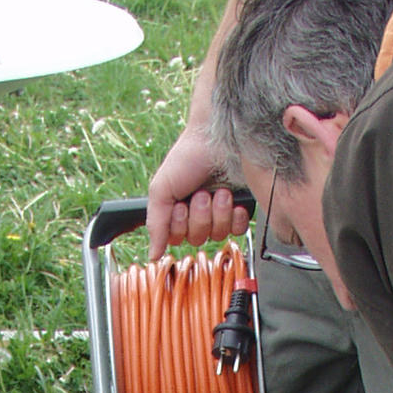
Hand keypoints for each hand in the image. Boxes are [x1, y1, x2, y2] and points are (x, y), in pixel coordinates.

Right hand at [146, 125, 250, 260]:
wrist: (217, 138)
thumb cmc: (188, 157)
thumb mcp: (162, 189)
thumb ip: (155, 224)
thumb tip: (152, 255)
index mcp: (179, 211)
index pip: (177, 239)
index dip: (180, 226)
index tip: (181, 205)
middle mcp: (199, 214)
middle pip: (198, 239)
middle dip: (200, 216)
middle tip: (201, 194)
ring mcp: (221, 212)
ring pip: (218, 235)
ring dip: (217, 212)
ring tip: (218, 191)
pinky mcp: (240, 209)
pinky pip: (238, 230)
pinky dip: (235, 216)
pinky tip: (232, 200)